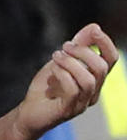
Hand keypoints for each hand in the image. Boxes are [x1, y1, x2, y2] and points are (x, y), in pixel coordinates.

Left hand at [14, 23, 117, 139]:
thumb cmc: (47, 87)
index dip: (105, 43)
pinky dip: (62, 74)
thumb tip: (94, 27)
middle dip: (83, 51)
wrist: (29, 112)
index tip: (93, 31)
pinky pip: (73, 89)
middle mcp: (93, 92)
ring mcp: (82, 103)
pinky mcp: (68, 110)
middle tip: (64, 47)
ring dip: (70, 62)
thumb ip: (77, 46)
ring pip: (89, 79)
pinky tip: (53, 70)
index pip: (111, 60)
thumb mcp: (61, 61)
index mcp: (94, 79)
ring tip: (55, 56)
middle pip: (101, 67)